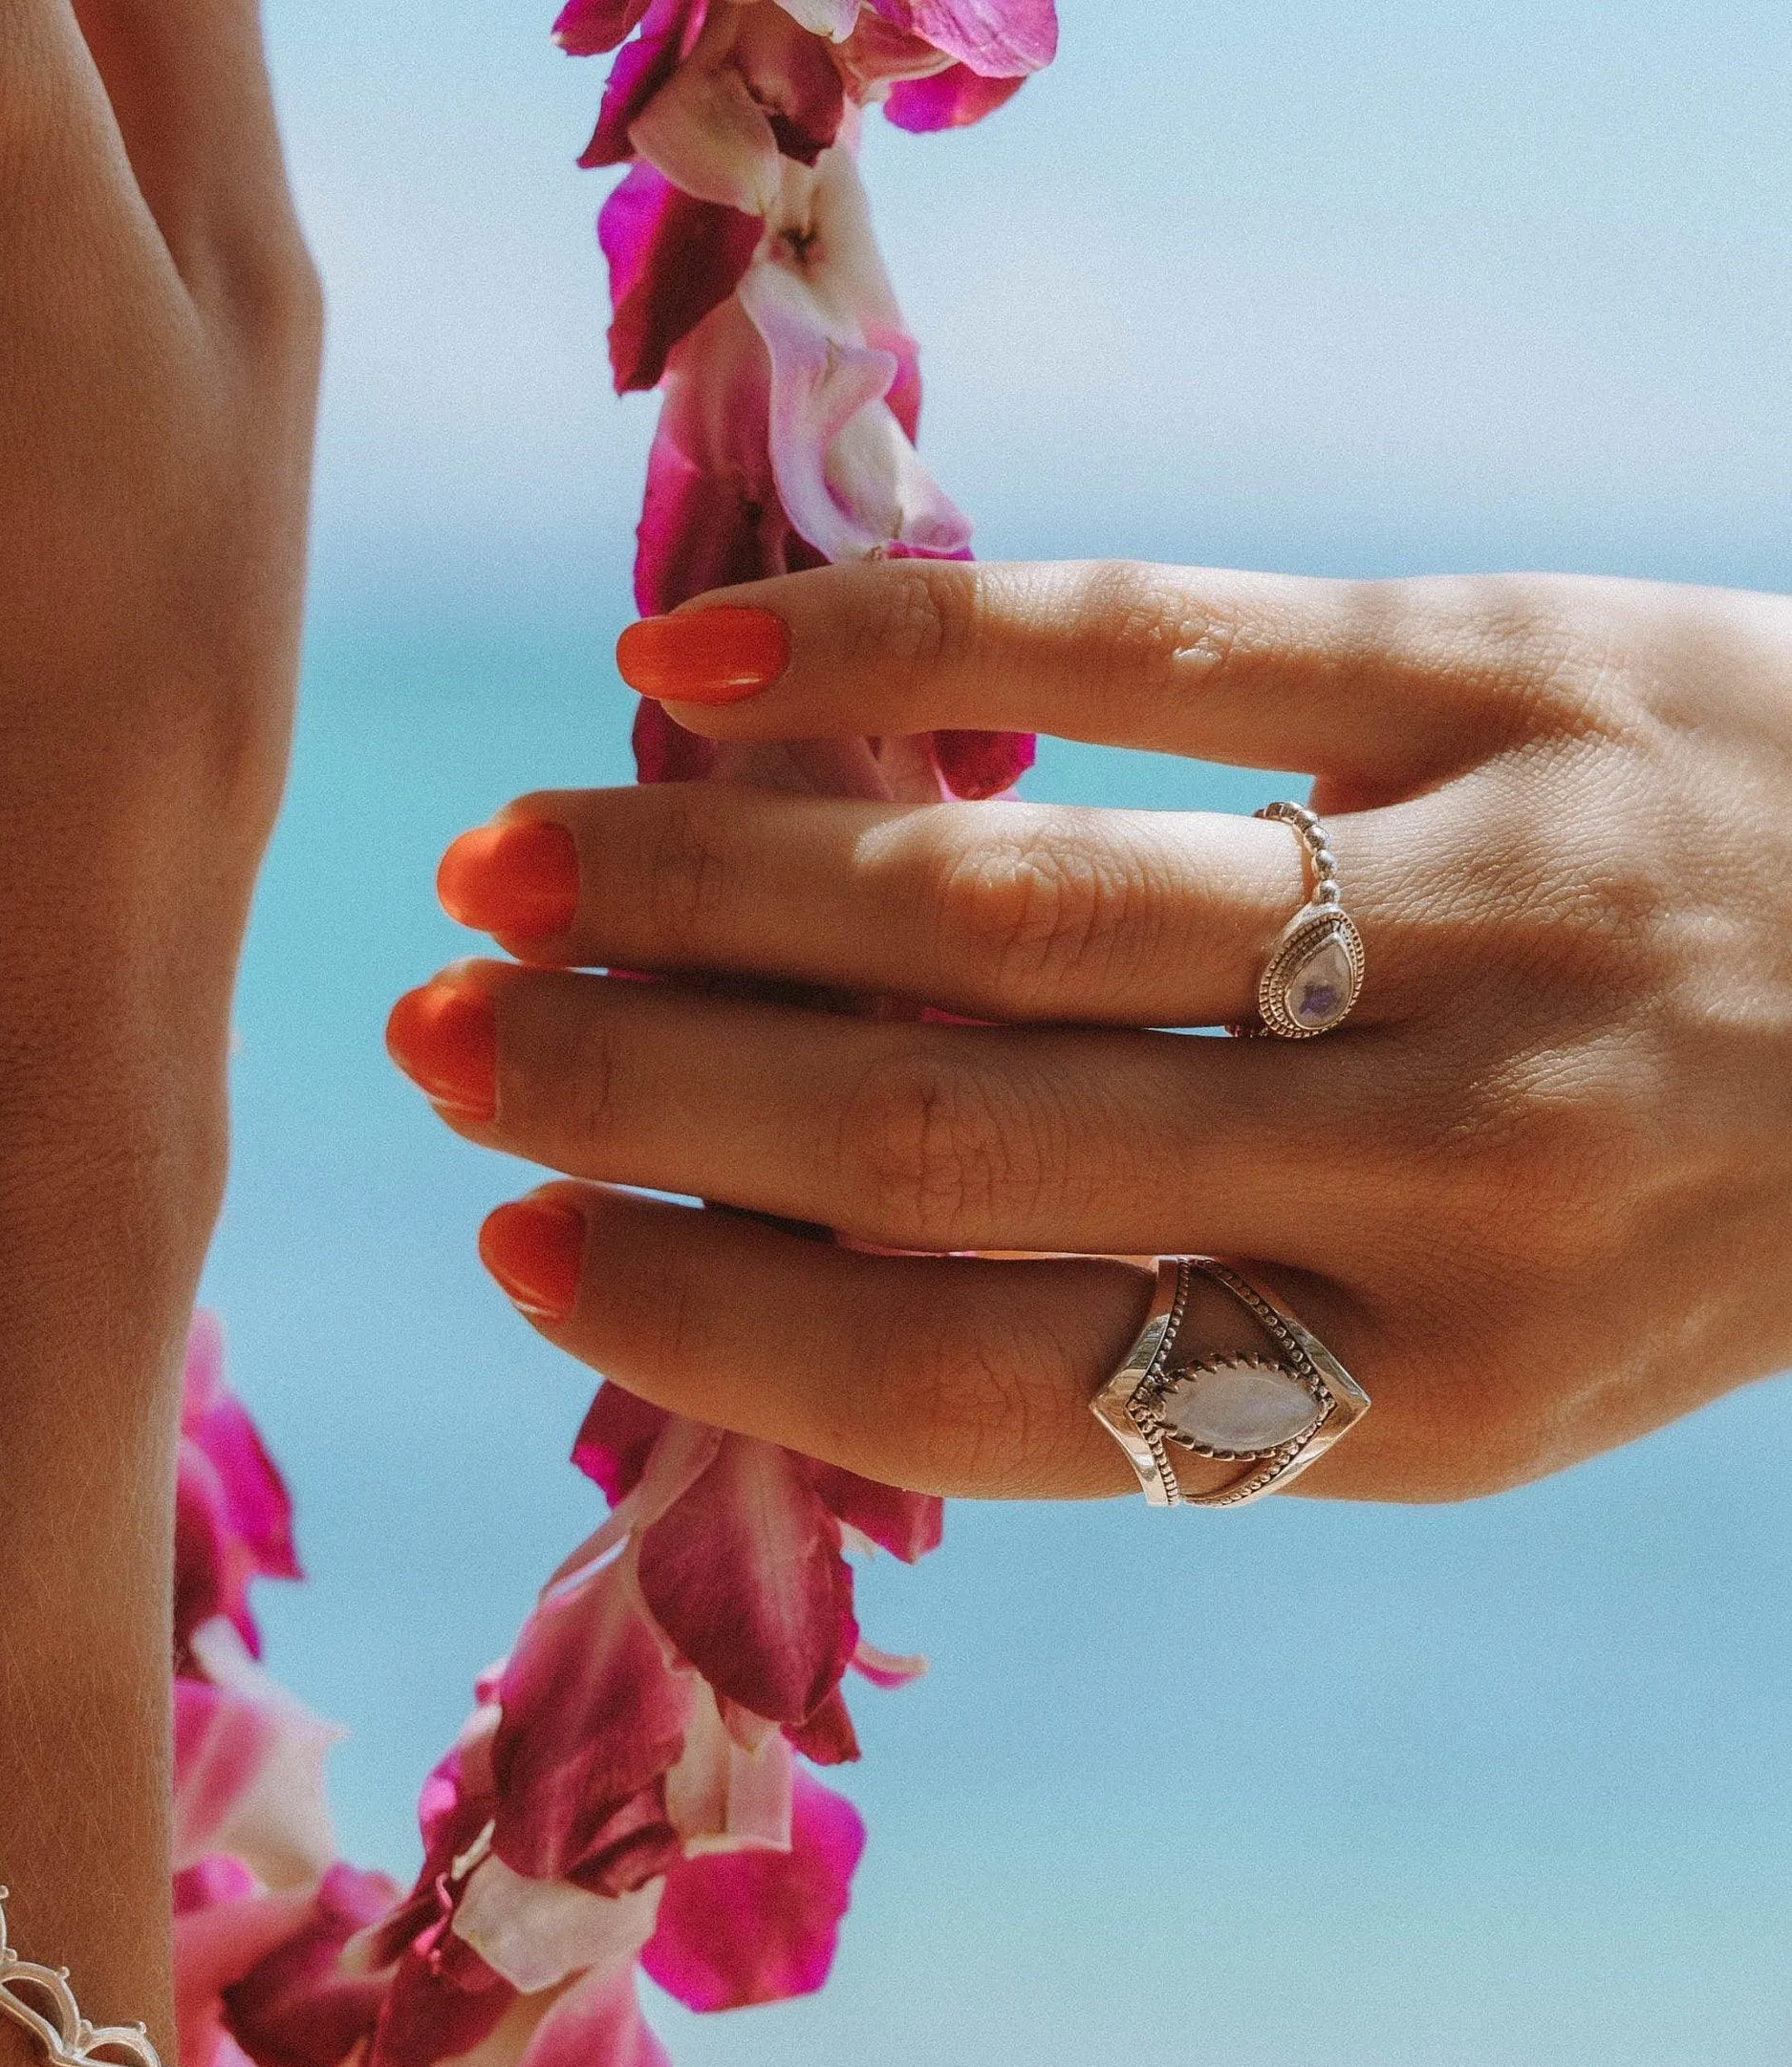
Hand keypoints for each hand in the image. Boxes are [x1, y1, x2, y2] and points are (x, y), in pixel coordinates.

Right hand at [394, 560, 1791, 1501]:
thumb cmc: (1666, 1210)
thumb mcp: (1457, 1354)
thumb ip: (1170, 1330)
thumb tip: (781, 1263)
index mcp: (1428, 1394)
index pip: (991, 1380)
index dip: (720, 1328)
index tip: (522, 1252)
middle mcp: (1457, 1168)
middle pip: (961, 1137)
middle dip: (650, 1099)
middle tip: (427, 1043)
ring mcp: (1489, 901)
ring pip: (1022, 898)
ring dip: (719, 889)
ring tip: (508, 871)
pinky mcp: (1515, 667)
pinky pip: (1160, 645)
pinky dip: (905, 658)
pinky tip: (701, 664)